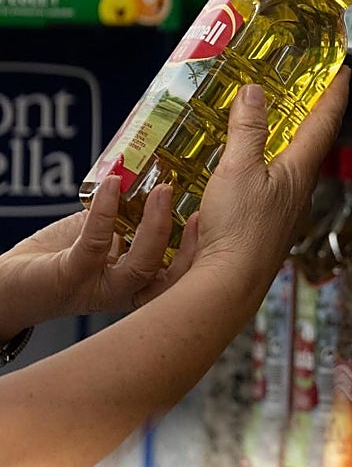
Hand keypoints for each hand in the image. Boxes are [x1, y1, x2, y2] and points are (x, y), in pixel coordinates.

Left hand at [0, 177, 198, 340]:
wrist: (8, 285)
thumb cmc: (56, 259)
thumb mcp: (101, 236)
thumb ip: (125, 219)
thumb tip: (149, 180)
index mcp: (135, 283)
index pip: (178, 277)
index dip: (198, 252)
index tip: (209, 220)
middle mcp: (122, 292)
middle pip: (168, 277)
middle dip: (189, 244)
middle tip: (196, 206)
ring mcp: (98, 287)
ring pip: (140, 266)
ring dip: (155, 226)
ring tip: (161, 191)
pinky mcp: (70, 277)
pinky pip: (96, 244)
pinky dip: (106, 212)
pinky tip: (111, 186)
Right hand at [191, 68, 349, 274]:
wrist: (230, 284)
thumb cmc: (239, 230)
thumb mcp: (238, 169)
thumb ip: (247, 130)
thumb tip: (254, 93)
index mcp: (299, 169)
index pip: (324, 121)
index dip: (333, 93)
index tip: (343, 71)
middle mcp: (299, 187)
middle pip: (313, 141)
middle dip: (313, 112)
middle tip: (309, 89)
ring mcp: (285, 207)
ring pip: (294, 162)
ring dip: (289, 137)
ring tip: (276, 120)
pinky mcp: (268, 223)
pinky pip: (274, 181)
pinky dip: (268, 161)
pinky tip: (249, 165)